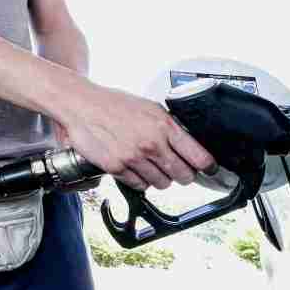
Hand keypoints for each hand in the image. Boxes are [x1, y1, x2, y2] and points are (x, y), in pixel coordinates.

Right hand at [52, 83, 214, 191]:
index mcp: (164, 126)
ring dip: (159, 177)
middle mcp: (152, 143)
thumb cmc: (112, 104)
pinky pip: (139, 185)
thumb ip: (169, 126)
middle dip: (182, 174)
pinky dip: (139, 180)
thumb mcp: (149, 107)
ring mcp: (134, 157)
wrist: (80, 105)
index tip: (209, 170)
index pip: (200, 157)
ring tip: (149, 164)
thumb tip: (188, 144)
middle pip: (184, 176)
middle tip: (176, 169)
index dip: (208, 167)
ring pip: (162, 184)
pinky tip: (133, 166)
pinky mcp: (117, 167)